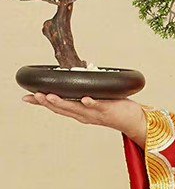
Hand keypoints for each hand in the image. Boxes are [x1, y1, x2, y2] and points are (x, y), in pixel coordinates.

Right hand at [22, 92, 146, 146]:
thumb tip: (85, 67)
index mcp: (79, 113)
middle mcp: (84, 115)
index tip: (27, 97)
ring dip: (62, 103)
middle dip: (46, 102)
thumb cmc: (115, 108)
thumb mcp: (96, 98)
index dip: (41, 103)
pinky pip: (99, 106)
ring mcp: (96, 114)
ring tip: (49, 96)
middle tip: (33, 95)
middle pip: (62, 109)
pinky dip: (91, 103)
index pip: (57, 107)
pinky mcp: (109, 110)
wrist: (133, 120)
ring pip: (76, 109)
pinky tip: (84, 99)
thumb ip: (87, 89)